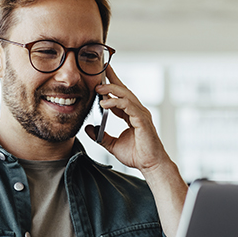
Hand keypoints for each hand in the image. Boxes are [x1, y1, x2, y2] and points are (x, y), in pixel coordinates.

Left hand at [85, 65, 188, 236]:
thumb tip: (88, 129)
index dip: (111, 84)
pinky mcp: (142, 120)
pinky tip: (105, 103)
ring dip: (111, 90)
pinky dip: (116, 102)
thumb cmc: (136, 155)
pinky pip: (129, 106)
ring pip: (126, 95)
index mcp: (131, 114)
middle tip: (99, 71)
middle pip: (124, 90)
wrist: (149, 165)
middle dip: (112, 79)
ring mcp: (141, 114)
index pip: (120, 95)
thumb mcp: (111, 144)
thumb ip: (100, 136)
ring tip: (98, 88)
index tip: (100, 74)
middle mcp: (137, 111)